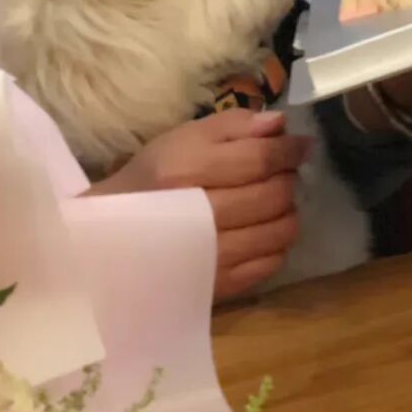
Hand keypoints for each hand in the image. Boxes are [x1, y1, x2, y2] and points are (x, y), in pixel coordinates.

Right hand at [98, 110, 311, 302]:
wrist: (109, 239)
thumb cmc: (149, 179)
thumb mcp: (182, 139)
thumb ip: (233, 126)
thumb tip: (280, 124)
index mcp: (187, 171)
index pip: (259, 159)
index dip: (289, 150)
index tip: (302, 145)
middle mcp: (200, 217)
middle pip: (273, 195)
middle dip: (288, 179)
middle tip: (284, 172)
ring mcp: (210, 258)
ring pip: (279, 232)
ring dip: (288, 212)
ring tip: (276, 201)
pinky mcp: (217, 287)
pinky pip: (270, 264)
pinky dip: (277, 244)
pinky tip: (263, 230)